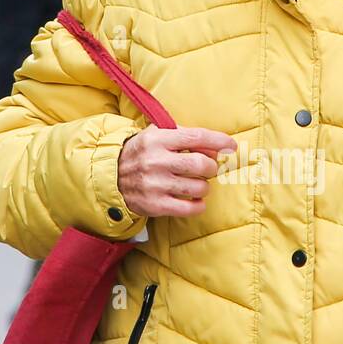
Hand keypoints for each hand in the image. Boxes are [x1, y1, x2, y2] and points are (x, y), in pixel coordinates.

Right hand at [118, 125, 236, 217]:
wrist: (111, 177)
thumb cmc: (143, 153)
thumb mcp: (158, 135)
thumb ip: (185, 137)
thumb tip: (216, 150)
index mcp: (158, 139)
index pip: (196, 137)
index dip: (218, 141)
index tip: (231, 146)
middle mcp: (156, 161)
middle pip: (202, 165)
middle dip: (211, 168)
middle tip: (207, 170)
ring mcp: (155, 184)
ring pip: (199, 187)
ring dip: (204, 187)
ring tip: (196, 185)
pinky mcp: (155, 205)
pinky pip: (190, 208)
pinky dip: (198, 205)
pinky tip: (195, 201)